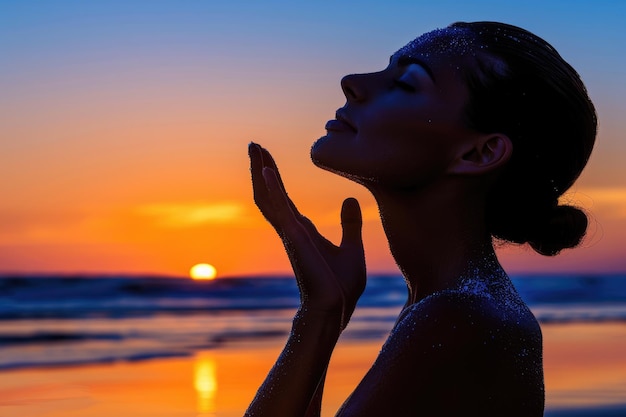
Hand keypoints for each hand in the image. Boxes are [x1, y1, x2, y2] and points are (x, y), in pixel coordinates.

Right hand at [249, 143, 365, 328]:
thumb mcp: (352, 248)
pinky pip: (279, 209)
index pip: (284, 198)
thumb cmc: (342, 286)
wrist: (336, 309)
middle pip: (270, 193)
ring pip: (268, 197)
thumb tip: (350, 200)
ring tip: (254, 148)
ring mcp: (290, 234)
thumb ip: (350, 225)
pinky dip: (271, 188)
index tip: (267, 158)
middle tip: (254, 144)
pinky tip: (264, 170)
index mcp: (303, 231)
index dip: (274, 178)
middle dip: (261, 168)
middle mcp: (291, 230)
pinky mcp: (294, 238)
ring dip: (260, 171)